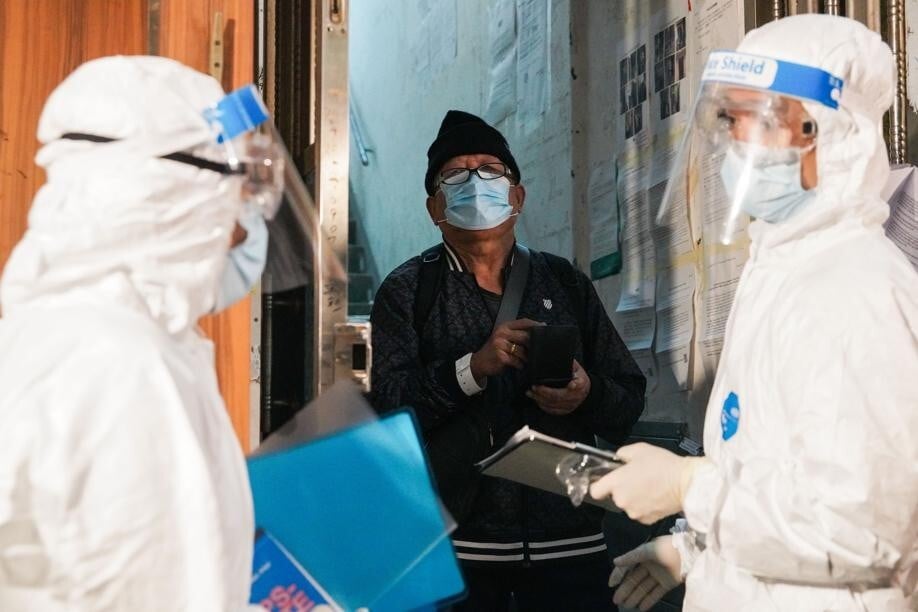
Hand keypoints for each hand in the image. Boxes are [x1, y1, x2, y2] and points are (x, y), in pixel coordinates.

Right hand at [470, 319, 541, 382]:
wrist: (479, 362)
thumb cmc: (496, 350)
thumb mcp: (504, 337)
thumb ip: (517, 333)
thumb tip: (538, 332)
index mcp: (504, 326)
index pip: (524, 322)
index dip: (536, 324)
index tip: (545, 327)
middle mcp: (502, 333)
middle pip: (525, 336)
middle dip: (533, 344)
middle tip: (538, 349)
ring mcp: (500, 344)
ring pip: (522, 350)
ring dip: (526, 357)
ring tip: (524, 360)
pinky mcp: (501, 356)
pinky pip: (517, 361)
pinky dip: (520, 364)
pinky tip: (518, 365)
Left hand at [526, 359, 590, 414]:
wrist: (586, 391)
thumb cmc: (578, 377)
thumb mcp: (577, 368)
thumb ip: (569, 363)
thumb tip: (555, 353)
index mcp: (582, 383)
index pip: (580, 385)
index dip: (576, 385)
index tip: (572, 384)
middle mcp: (577, 396)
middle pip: (560, 396)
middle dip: (545, 392)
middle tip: (534, 387)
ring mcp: (572, 405)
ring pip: (554, 404)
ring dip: (540, 399)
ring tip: (530, 393)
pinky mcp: (566, 411)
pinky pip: (553, 410)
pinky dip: (543, 406)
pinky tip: (536, 400)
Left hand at [589, 443, 707, 523]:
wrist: (686, 484)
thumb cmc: (662, 464)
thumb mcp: (639, 450)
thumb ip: (622, 454)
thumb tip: (618, 460)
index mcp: (616, 483)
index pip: (594, 491)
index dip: (599, 485)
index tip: (605, 481)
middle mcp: (621, 500)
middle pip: (614, 497)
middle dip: (622, 489)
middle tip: (636, 478)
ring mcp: (633, 512)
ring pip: (628, 505)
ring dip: (634, 498)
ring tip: (649, 487)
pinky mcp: (647, 520)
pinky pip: (640, 512)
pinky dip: (645, 506)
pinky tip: (655, 496)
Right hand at [609, 536, 681, 611]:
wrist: (689, 552)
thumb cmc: (666, 548)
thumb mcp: (647, 550)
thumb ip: (630, 557)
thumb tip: (615, 562)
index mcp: (642, 556)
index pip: (627, 567)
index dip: (618, 575)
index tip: (611, 585)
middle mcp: (649, 566)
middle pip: (634, 580)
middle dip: (625, 590)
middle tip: (616, 601)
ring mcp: (658, 575)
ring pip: (644, 588)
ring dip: (635, 597)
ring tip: (627, 606)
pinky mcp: (668, 583)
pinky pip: (656, 593)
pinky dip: (649, 600)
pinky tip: (641, 608)